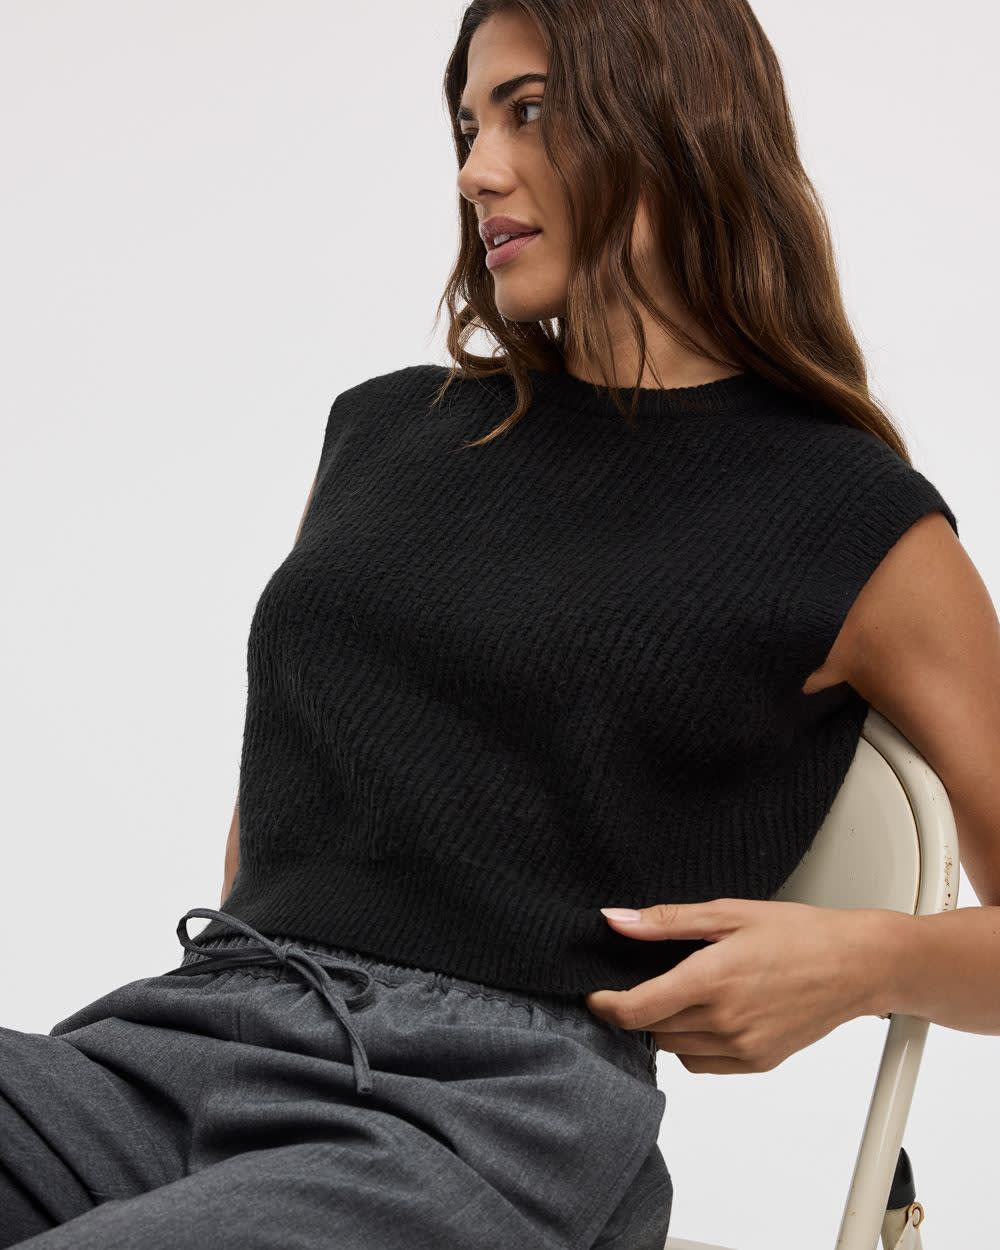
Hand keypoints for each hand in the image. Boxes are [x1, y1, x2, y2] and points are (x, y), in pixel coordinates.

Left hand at [584, 898, 891, 1073]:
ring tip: (677, 993)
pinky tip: (704, 1015)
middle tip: (642, 980)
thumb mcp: (727, 912)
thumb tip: (615, 920)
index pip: (637, 1009)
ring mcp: (743, 1047)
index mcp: (712, 979)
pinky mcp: (758, 1062)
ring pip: (674, 1049)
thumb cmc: (798, 932)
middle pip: (652, 1029)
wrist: (857, 965)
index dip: (605, 1005)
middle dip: (637, 1008)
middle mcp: (725, 1021)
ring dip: (664, 1026)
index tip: (594, 994)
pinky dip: (691, 1044)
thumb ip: (665, 921)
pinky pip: (702, 1064)